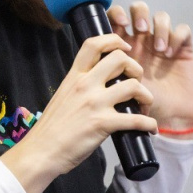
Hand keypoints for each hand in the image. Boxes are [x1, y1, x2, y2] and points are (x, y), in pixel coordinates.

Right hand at [1, 33, 157, 192]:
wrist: (41, 151)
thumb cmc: (51, 128)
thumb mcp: (63, 96)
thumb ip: (80, 87)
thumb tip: (99, 85)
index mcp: (74, 76)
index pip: (94, 44)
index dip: (115, 40)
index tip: (126, 48)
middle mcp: (85, 85)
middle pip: (121, 59)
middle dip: (136, 68)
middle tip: (136, 82)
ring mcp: (95, 103)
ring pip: (134, 86)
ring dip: (146, 96)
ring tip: (144, 107)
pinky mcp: (103, 124)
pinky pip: (136, 120)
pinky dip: (149, 124)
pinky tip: (150, 129)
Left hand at [106, 2, 192, 132]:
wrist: (166, 120)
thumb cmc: (140, 106)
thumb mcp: (116, 89)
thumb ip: (105, 74)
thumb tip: (94, 62)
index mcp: (122, 46)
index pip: (116, 18)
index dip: (116, 14)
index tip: (120, 25)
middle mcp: (142, 41)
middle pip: (138, 9)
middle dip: (139, 13)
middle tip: (140, 29)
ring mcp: (162, 43)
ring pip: (161, 16)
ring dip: (160, 27)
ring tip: (158, 49)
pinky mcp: (182, 49)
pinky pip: (182, 30)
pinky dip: (176, 37)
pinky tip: (171, 53)